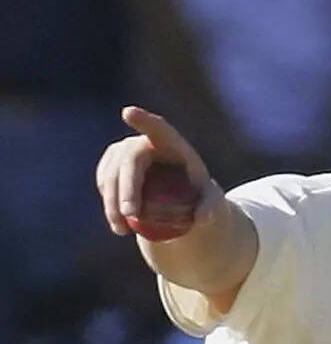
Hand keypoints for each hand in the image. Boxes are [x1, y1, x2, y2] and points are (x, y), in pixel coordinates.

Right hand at [96, 106, 219, 237]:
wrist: (180, 200)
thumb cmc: (199, 195)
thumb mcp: (212, 201)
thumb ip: (211, 206)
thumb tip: (202, 217)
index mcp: (172, 144)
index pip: (158, 129)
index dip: (143, 121)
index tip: (128, 113)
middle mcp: (145, 142)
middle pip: (130, 161)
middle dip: (127, 187)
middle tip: (130, 215)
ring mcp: (124, 153)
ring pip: (111, 174)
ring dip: (113, 202)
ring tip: (123, 230)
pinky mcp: (112, 167)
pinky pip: (105, 184)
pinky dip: (109, 205)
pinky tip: (118, 224)